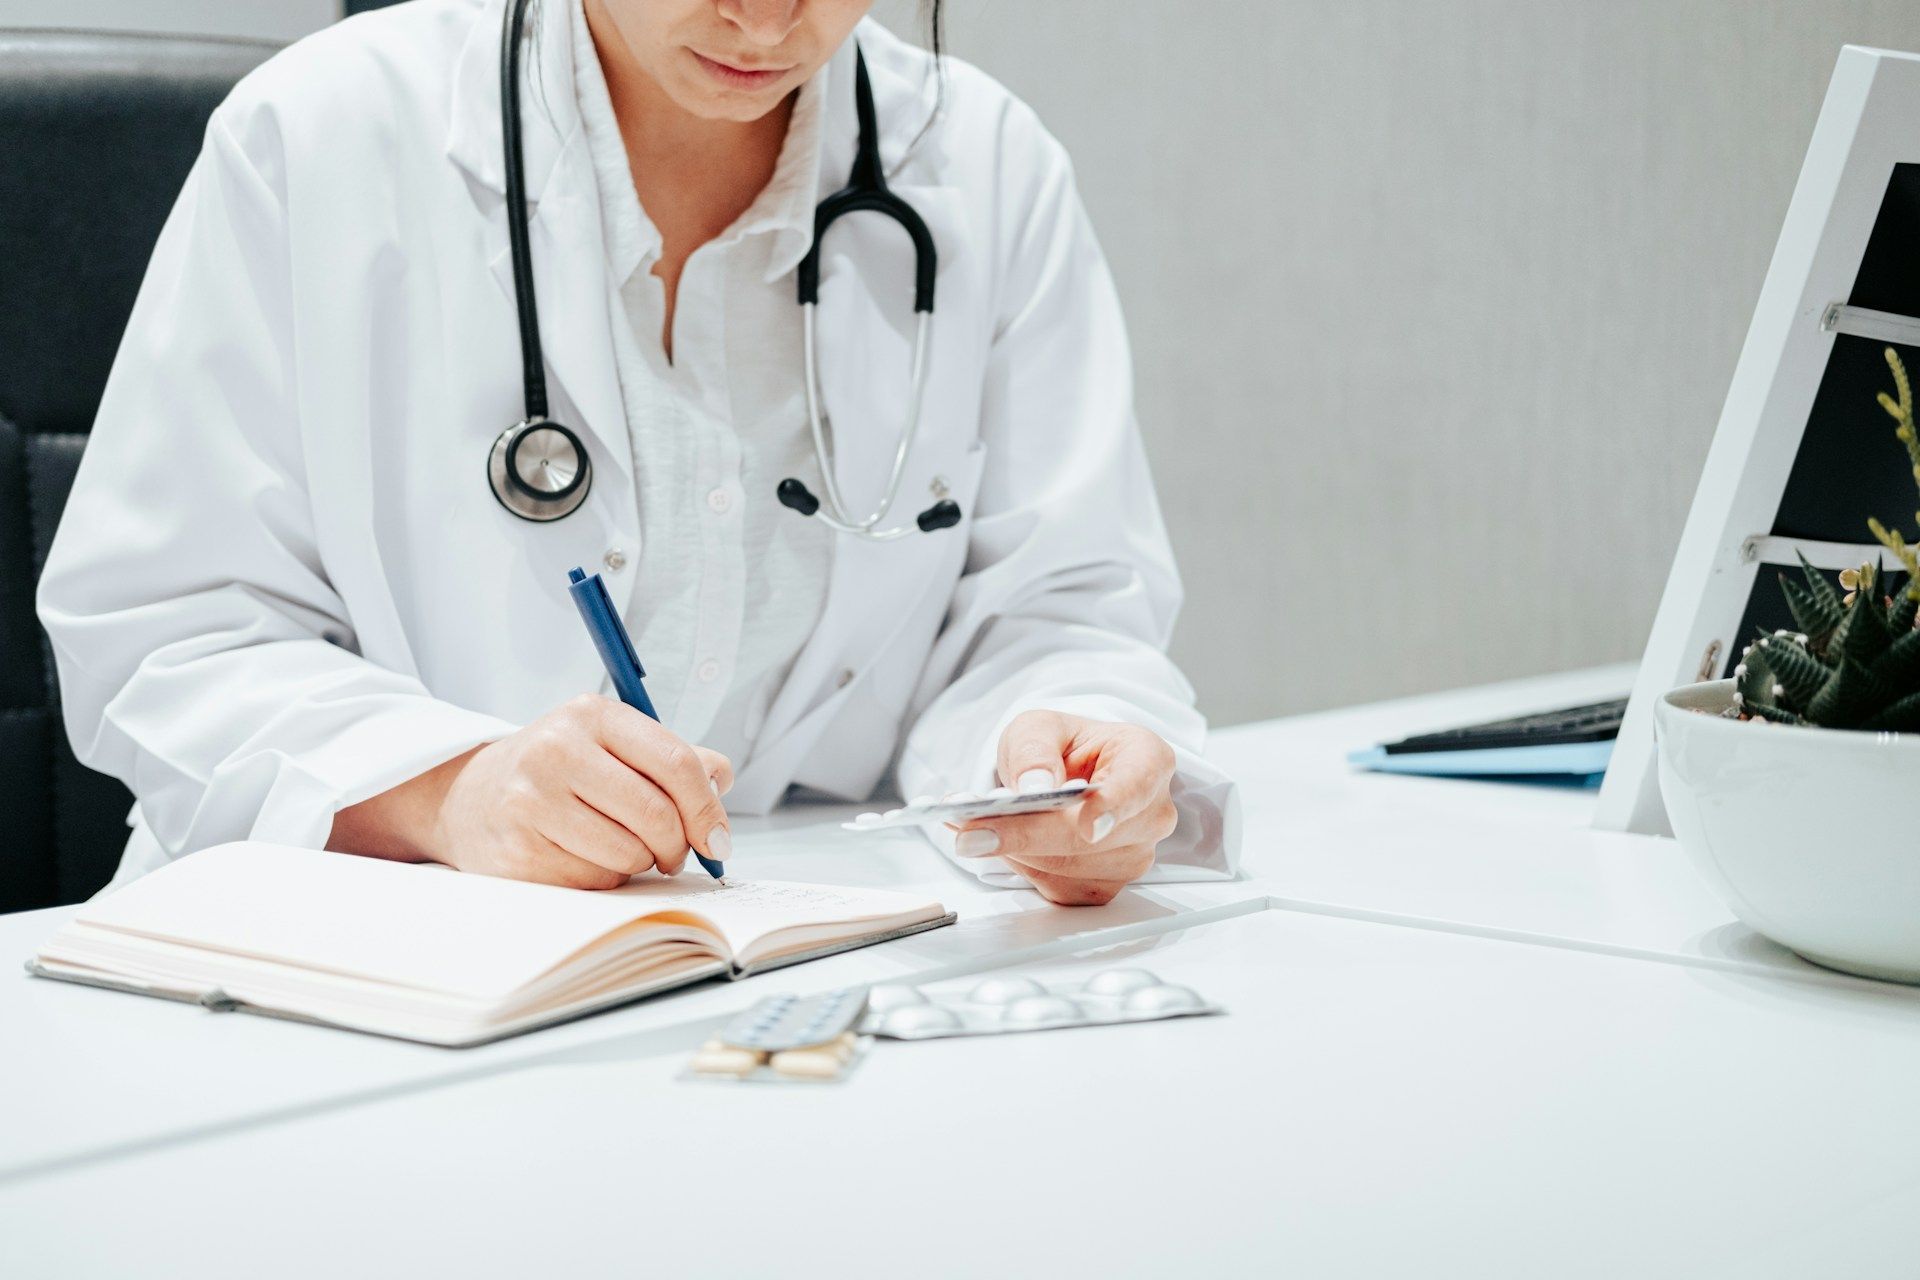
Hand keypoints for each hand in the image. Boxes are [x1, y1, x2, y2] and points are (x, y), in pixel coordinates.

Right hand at [331, 695, 732, 889]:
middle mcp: (555, 751)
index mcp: (590, 716)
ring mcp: (531, 803)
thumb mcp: (611, 744)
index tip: (717, 838)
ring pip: (628, 854)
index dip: (707, 809)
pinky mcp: (517, 852)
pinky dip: (603, 878)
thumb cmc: (556, 771)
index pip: (676, 763)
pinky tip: (583, 857)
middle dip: (678, 845)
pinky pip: (594, 881)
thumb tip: (722, 777)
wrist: (469, 797)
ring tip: (619, 847)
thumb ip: (672, 757)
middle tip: (673, 853)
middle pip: (656, 815)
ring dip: (639, 863)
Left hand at [951, 710, 1178, 905]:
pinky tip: (1004, 841)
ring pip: (1066, 867)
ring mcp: (1132, 856)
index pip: (1137, 787)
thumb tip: (1035, 786)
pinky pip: (1057, 886)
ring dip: (1016, 850)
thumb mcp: (1039, 728)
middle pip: (1090, 838)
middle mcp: (1151, 814)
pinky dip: (1022, 866)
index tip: (1086, 825)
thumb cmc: (1065, 748)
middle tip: (973, 830)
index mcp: (1147, 760)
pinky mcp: (1104, 886)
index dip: (1113, 808)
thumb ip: (1034, 749)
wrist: (1069, 777)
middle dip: (1027, 833)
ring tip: (975, 827)